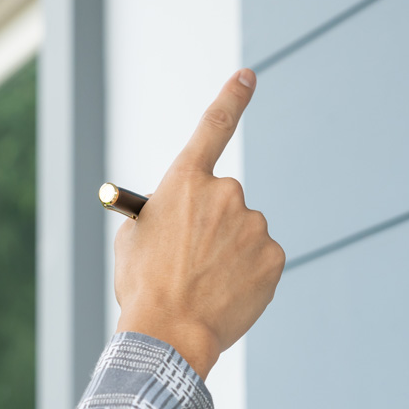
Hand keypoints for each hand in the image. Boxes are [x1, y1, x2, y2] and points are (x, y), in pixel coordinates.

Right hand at [113, 68, 283, 379]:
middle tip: (190, 259)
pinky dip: (247, 274)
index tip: (248, 76)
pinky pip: (261, 259)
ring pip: (244, 232)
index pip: (213, 126)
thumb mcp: (133, 238)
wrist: (169, 332)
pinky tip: (225, 293)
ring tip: (203, 283)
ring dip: (229, 251)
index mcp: (184, 181)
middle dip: (212, 224)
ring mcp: (253, 224)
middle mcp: (224, 193)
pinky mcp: (274, 256)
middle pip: (224, 200)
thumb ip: (157, 213)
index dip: (232, 97)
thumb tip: (176, 211)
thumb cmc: (143, 284)